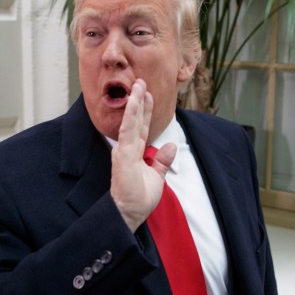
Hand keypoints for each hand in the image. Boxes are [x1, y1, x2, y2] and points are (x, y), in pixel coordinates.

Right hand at [110, 79, 175, 231]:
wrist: (129, 213)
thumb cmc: (139, 199)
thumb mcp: (156, 177)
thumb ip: (161, 161)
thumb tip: (171, 146)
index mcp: (134, 152)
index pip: (140, 126)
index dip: (145, 110)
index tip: (148, 94)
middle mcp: (127, 148)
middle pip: (135, 119)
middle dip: (139, 100)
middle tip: (141, 81)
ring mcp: (124, 151)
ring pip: (130, 121)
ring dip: (134, 102)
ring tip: (138, 86)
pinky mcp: (123, 156)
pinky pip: (127, 132)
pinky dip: (130, 116)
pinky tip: (133, 103)